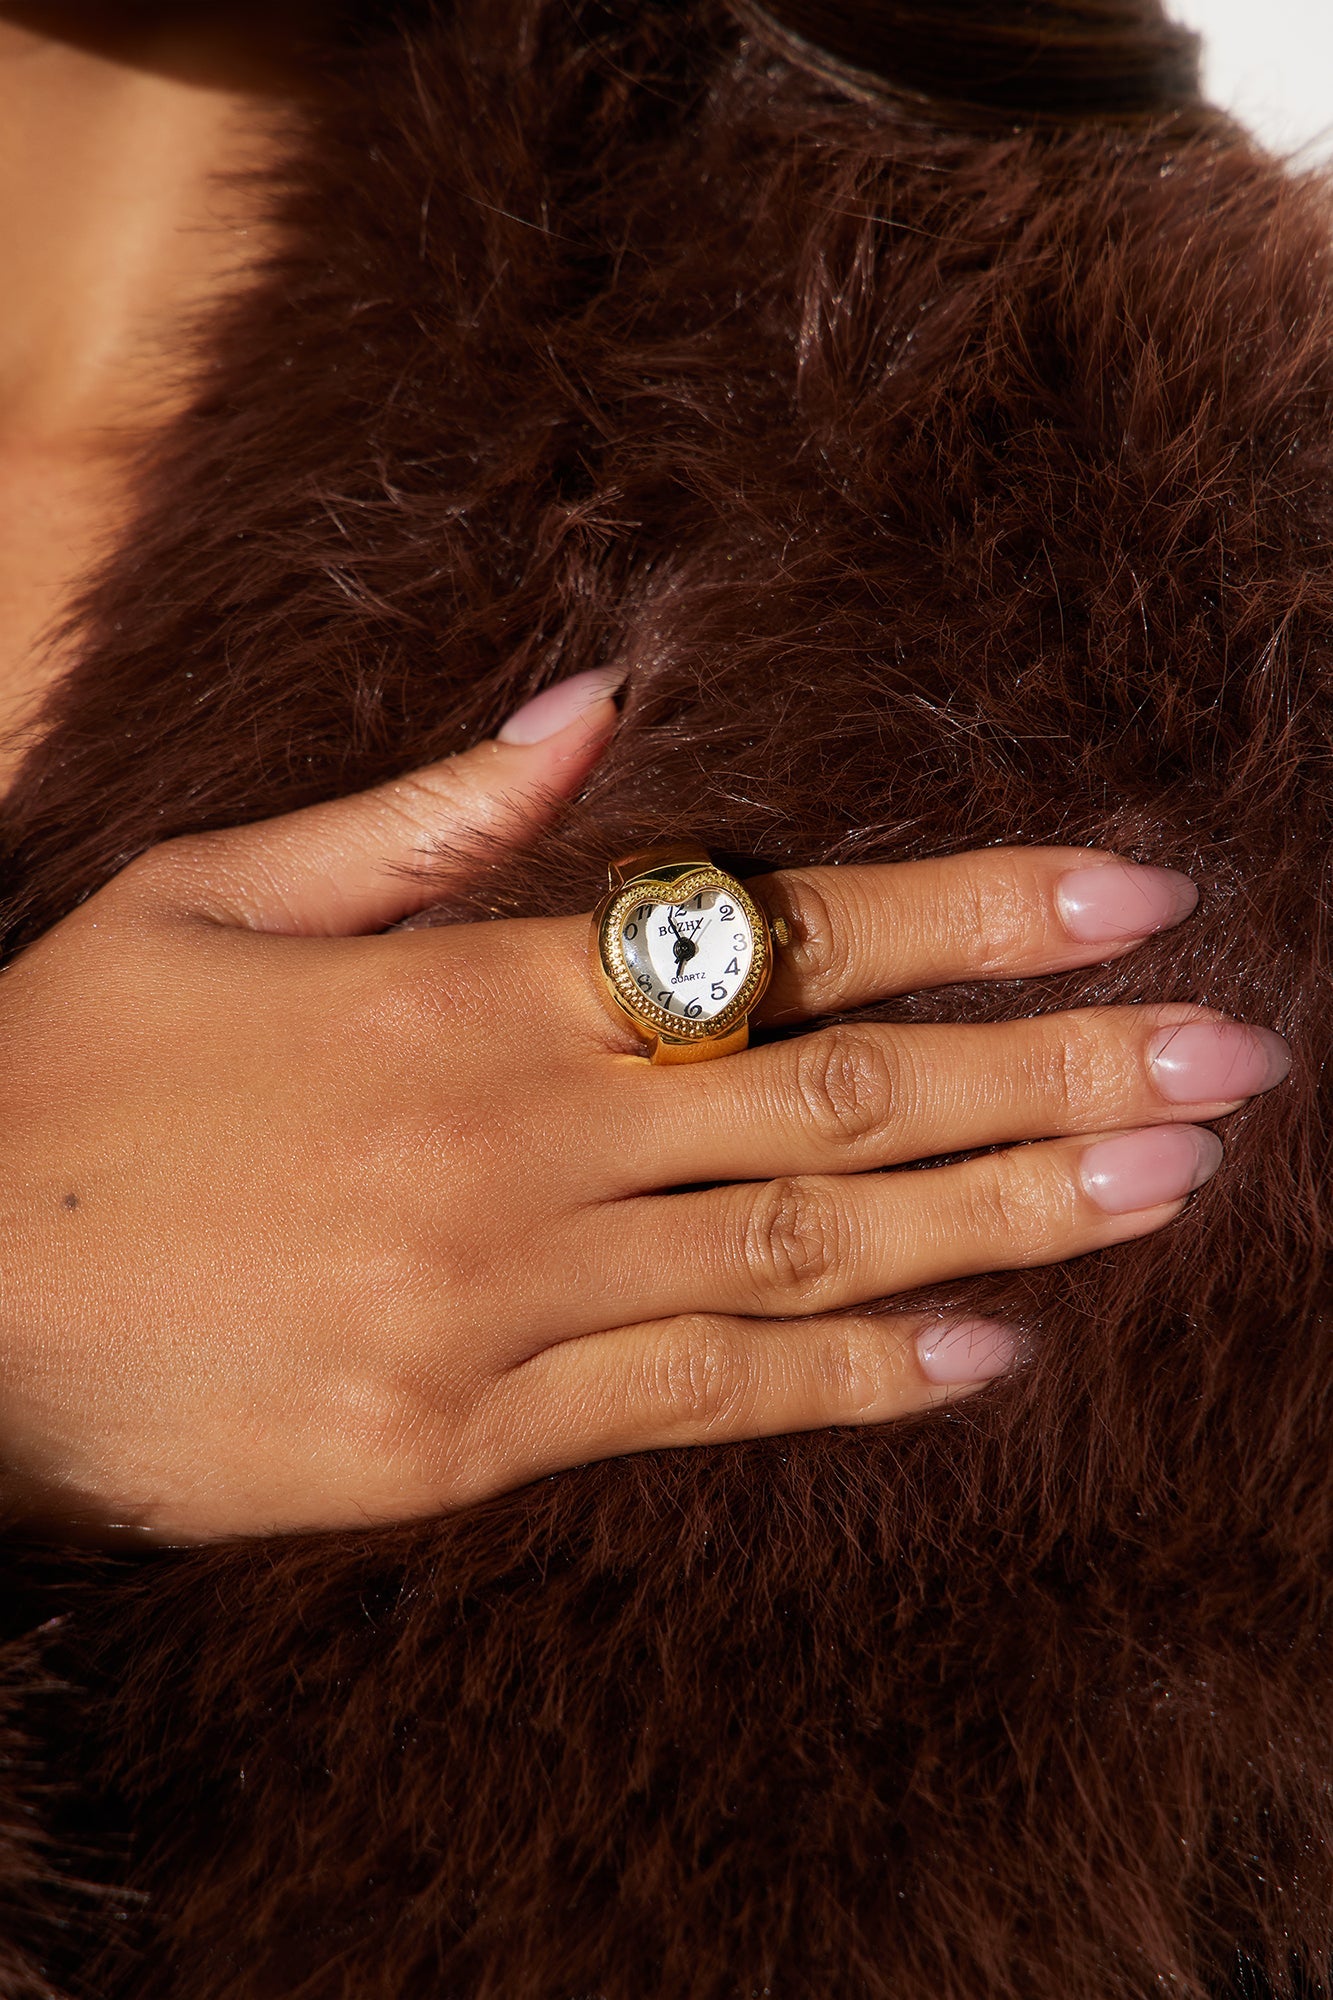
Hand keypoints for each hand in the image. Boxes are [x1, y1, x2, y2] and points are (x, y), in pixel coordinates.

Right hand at [0, 673, 1288, 1541]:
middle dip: (1050, 1071)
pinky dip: (846, 1376)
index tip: (1127, 896)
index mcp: (461, 994)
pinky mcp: (460, 1440)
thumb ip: (419, 817)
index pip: (770, 941)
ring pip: (803, 1255)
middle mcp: (513, 1144)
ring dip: (1003, 1216)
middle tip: (1228, 1057)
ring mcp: (497, 1303)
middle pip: (836, 1102)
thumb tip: (584, 707)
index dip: (965, 915)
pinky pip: (695, 1400)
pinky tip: (984, 1350)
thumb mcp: (206, 899)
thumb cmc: (61, 1083)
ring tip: (1165, 1183)